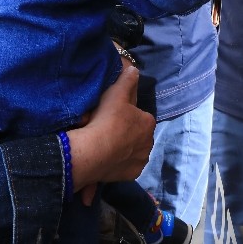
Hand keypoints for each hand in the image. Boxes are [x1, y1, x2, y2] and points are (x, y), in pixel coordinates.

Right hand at [65, 67, 153, 200]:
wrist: (93, 151)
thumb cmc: (106, 119)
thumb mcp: (116, 93)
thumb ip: (126, 79)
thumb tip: (134, 69)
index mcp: (148, 123)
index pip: (140, 117)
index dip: (126, 115)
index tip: (113, 116)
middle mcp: (149, 143)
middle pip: (137, 135)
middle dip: (126, 133)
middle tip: (107, 130)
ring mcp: (141, 160)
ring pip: (132, 151)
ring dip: (123, 149)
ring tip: (105, 146)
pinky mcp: (132, 175)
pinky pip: (125, 166)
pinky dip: (118, 164)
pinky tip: (106, 159)